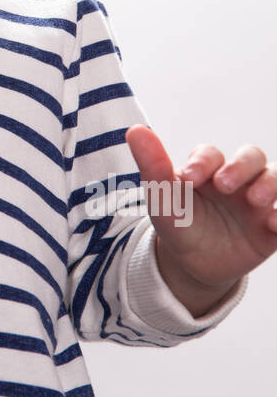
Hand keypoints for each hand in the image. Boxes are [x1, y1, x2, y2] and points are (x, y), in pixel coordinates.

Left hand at [125, 126, 276, 309]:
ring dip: (271, 184)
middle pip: (251, 156)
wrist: (193, 266)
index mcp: (209, 169)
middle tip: (224, 185)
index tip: (189, 178)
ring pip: (276, 177)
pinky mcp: (272, 227)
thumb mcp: (163, 200)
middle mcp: (238, 179)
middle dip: (241, 166)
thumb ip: (152, 166)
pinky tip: (273, 224)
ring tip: (256, 201)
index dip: (203, 161)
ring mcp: (258, 201)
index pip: (212, 154)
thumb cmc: (178, 224)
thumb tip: (135, 130)